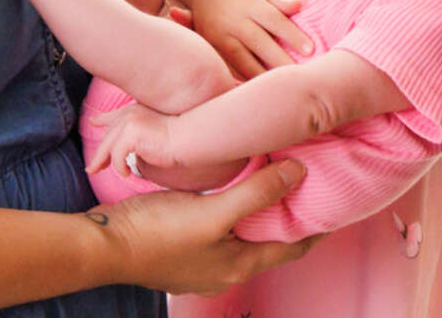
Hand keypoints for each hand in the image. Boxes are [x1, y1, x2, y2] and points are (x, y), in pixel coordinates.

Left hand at [87, 102, 179, 179]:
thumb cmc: (177, 137)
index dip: (102, 119)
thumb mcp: (155, 132)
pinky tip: (126, 174)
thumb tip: (132, 150)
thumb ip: (141, 135)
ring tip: (105, 173)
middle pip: (108, 136)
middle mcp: (129, 113)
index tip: (94, 121)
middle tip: (92, 169)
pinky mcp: (130, 133)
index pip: (114, 115)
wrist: (187, 137)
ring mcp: (129, 122)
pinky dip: (120, 167)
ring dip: (104, 162)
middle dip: (99, 154)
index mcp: (135, 110)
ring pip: (108, 147)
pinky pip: (117, 156)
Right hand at [90, 158, 319, 294]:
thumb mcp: (214, 210)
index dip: (316, 228)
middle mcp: (225, 269)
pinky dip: (238, 213)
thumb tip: (300, 172)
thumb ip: (257, 192)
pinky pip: (224, 231)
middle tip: (310, 190)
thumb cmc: (159, 232)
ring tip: (277, 186)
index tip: (335, 205)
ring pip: (246, 236)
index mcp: (239, 266)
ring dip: (262, 214)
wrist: (105, 246)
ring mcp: (203, 262)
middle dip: (291, 220)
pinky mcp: (185, 249)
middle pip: (270, 243)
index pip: (292, 248)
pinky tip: (234, 190)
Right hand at [178, 0, 311, 78]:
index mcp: (249, 3)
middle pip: (261, 45)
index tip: (311, 49)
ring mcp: (221, 36)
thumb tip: (299, 6)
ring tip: (282, 88)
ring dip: (264, 75)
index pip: (275, 21)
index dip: (293, 36)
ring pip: (245, 61)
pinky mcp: (212, 47)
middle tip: (301, 76)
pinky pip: (230, 66)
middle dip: (282, 61)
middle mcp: (235, 22)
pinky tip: (259, 87)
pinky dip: (245, 77)